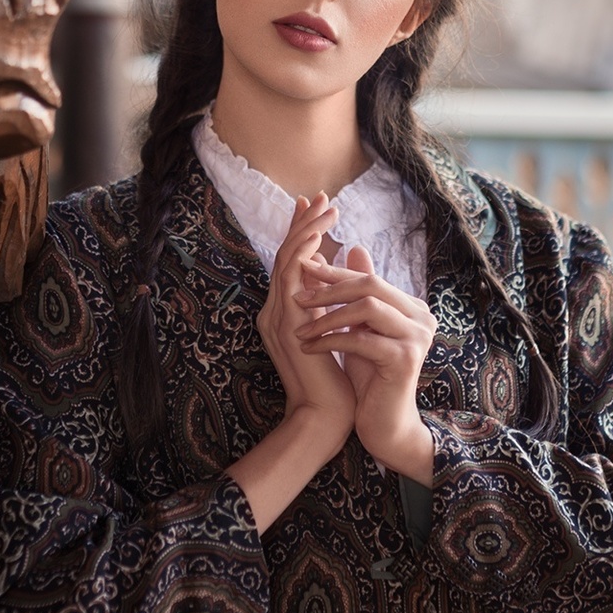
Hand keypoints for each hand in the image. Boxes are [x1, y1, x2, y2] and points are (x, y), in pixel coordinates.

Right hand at [256, 194, 355, 432]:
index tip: (315, 208)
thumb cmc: (334, 382)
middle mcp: (276, 313)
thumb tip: (336, 274)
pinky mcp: (289, 326)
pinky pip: (292, 280)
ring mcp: (278, 318)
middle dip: (300, 224)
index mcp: (285, 315)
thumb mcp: (332, 333)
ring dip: (306, 231)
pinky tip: (321, 238)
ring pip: (286, 261)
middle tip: (315, 196)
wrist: (325, 416)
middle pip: (283, 256)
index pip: (291, 264)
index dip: (301, 234)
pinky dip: (305, 255)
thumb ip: (329, 305)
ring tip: (325, 207)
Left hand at [295, 246, 434, 483]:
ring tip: (299, 328)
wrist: (384, 424)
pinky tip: (308, 346)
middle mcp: (421, 317)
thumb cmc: (369, 377)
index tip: (302, 268)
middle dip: (329, 288)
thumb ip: (358, 294)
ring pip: (367, 307)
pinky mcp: (405, 359)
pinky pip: (361, 338)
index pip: (369, 279)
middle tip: (296, 295)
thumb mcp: (360, 329)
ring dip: (326, 315)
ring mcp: (417, 337)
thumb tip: (352, 247)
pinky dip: (329, 340)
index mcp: (412, 307)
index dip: (335, 273)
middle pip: (371, 285)